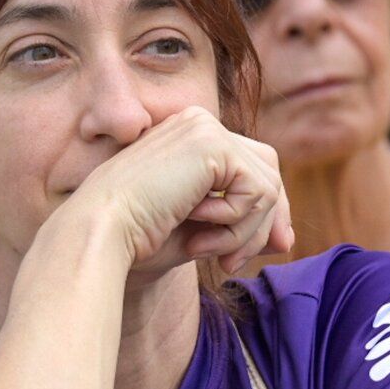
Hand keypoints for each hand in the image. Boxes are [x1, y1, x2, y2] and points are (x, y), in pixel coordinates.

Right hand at [67, 106, 293, 274]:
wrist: (100, 235)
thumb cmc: (137, 239)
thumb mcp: (202, 232)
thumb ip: (243, 227)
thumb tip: (289, 240)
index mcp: (189, 137)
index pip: (251, 167)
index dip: (263, 214)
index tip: (247, 255)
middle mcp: (199, 123)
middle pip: (268, 170)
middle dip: (265, 223)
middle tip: (233, 264)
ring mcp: (206, 129)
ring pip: (268, 186)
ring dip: (246, 232)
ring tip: (207, 253)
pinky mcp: (212, 144)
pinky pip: (258, 192)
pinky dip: (236, 225)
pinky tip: (199, 236)